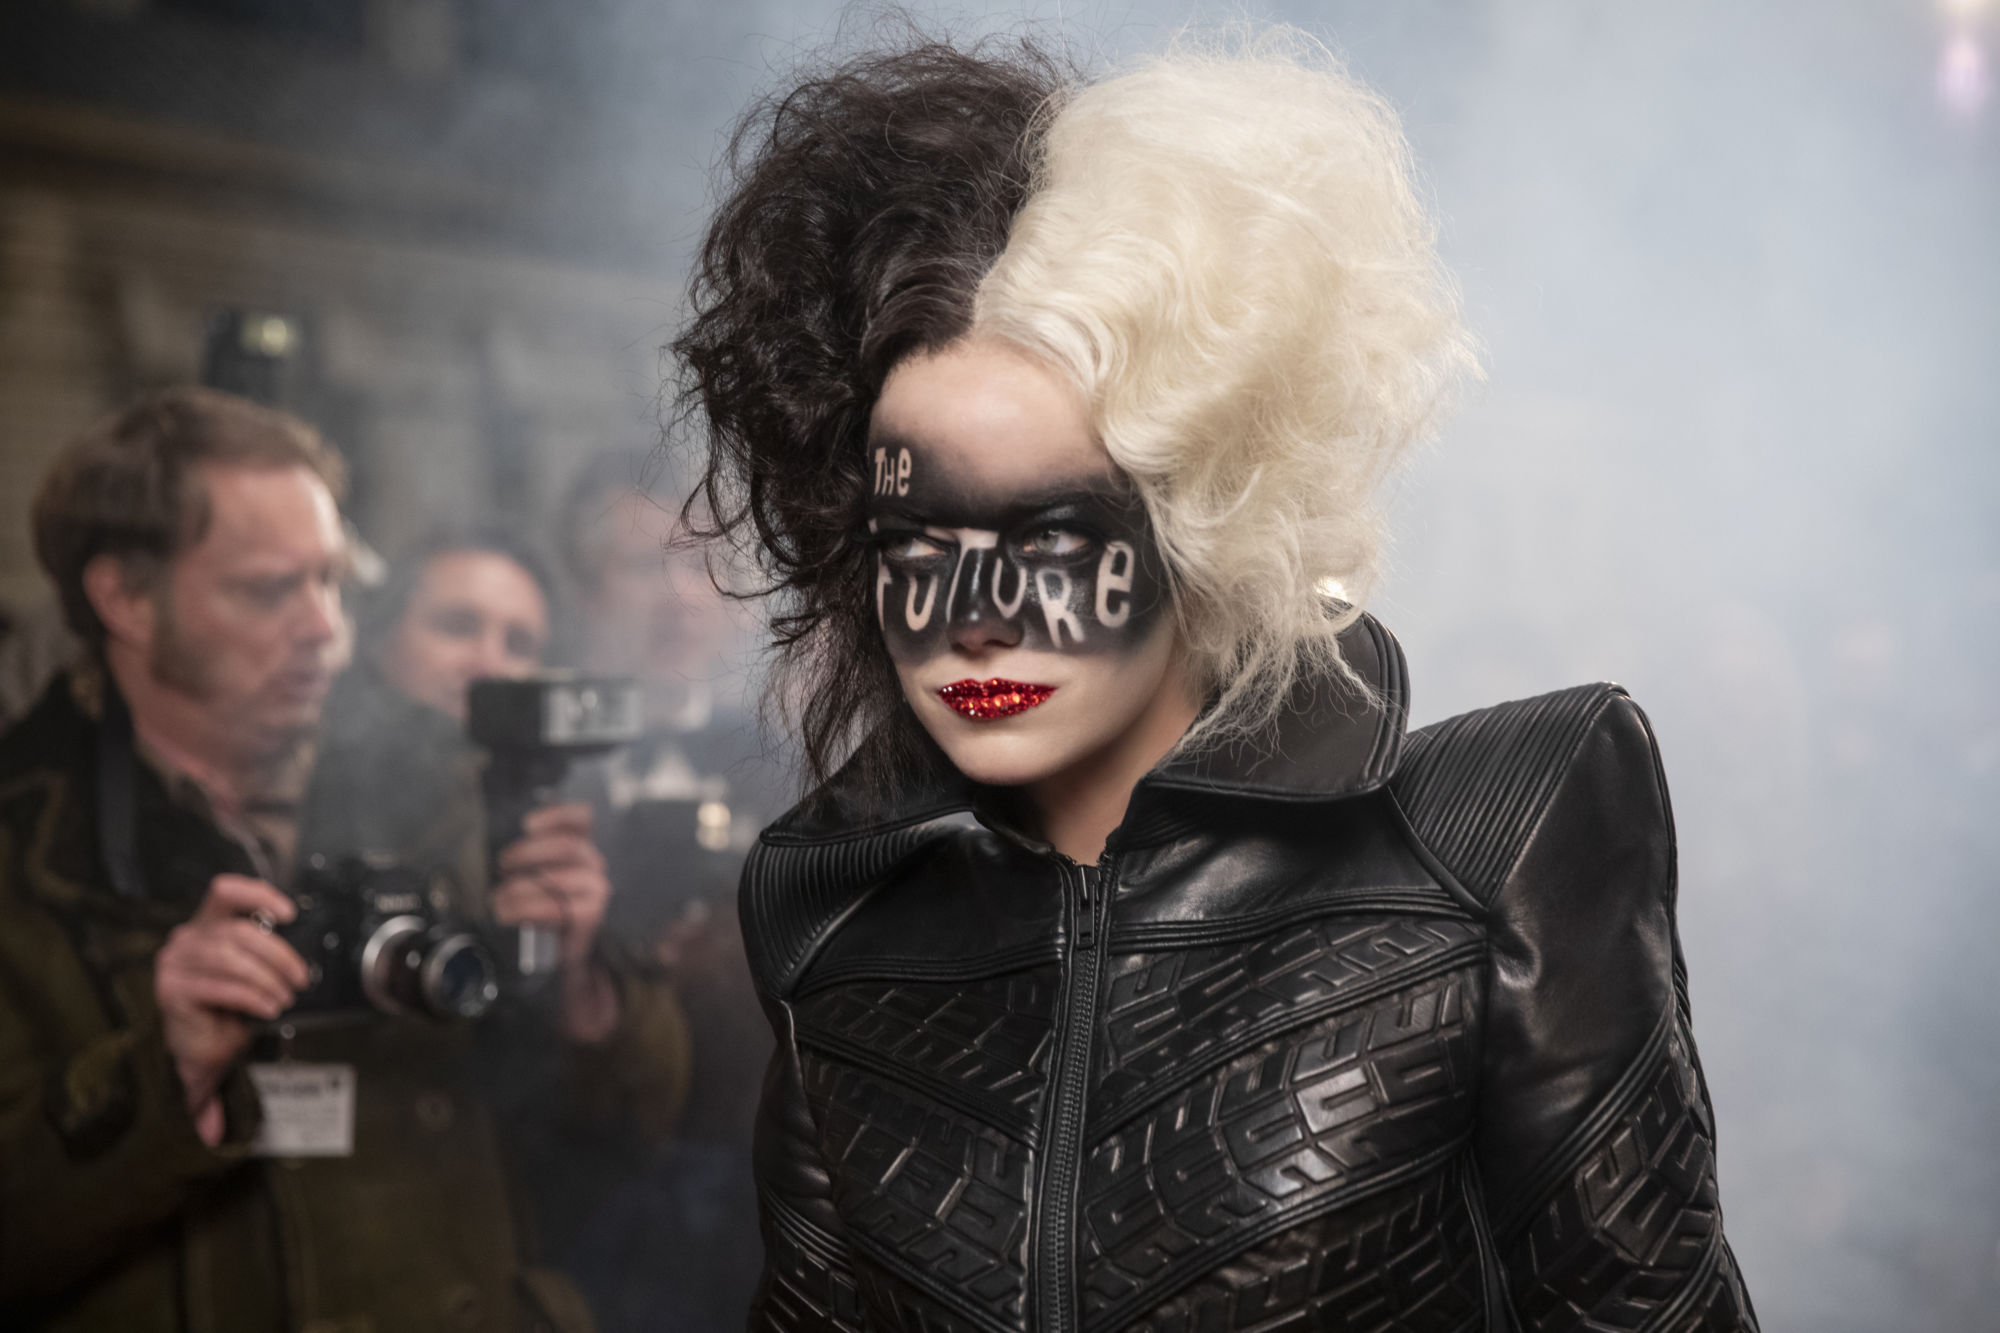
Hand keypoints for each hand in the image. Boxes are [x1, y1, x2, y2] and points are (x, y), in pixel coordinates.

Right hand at [155, 874, 308, 1145]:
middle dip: (277, 954)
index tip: (289, 914)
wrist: (209, 1051)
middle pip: (238, 932)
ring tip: (285, 996)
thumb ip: (263, 950)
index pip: (225, 892)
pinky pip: (219, 987)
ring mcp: (174, 964)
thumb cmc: (233, 1009)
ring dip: (266, 979)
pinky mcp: (171, 990)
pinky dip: (251, 997)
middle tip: (300, 977)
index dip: (258, 895)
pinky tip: (268, 1008)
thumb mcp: (253, 972)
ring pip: (230, 959)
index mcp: (206, 926)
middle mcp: (185, 939)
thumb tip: (303, 942)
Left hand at [490, 803, 618, 1041]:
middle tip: (502, 865)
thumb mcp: (538, 877)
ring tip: (497, 899)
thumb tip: (509, 837)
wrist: (559, 959)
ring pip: (557, 877)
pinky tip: (506, 914)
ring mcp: (599, 891)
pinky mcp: (591, 916)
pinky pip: (555, 907)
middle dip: (528, 852)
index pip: (583, 820)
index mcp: (586, 849)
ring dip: (519, 887)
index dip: (558, 815)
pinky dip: (525, 909)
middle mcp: (598, 866)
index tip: (527, 824)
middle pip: (567, 846)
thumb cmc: (542, 910)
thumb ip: (533, 855)